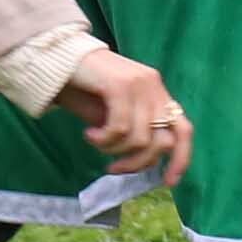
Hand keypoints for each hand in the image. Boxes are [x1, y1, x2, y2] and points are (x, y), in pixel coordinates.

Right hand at [56, 49, 192, 187]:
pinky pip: (120, 128)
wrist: (57, 59)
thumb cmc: (83, 89)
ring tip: (94, 141)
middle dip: (137, 163)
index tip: (168, 182)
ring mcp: (139, 83)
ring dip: (113, 150)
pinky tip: (89, 134)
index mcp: (157, 93)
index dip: (181, 159)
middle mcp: (153, 86)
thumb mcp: (113, 114)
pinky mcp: (121, 84)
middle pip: (162, 142)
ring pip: (139, 139)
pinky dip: (104, 140)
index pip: (184, 130)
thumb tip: (143, 162)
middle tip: (112, 168)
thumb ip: (132, 132)